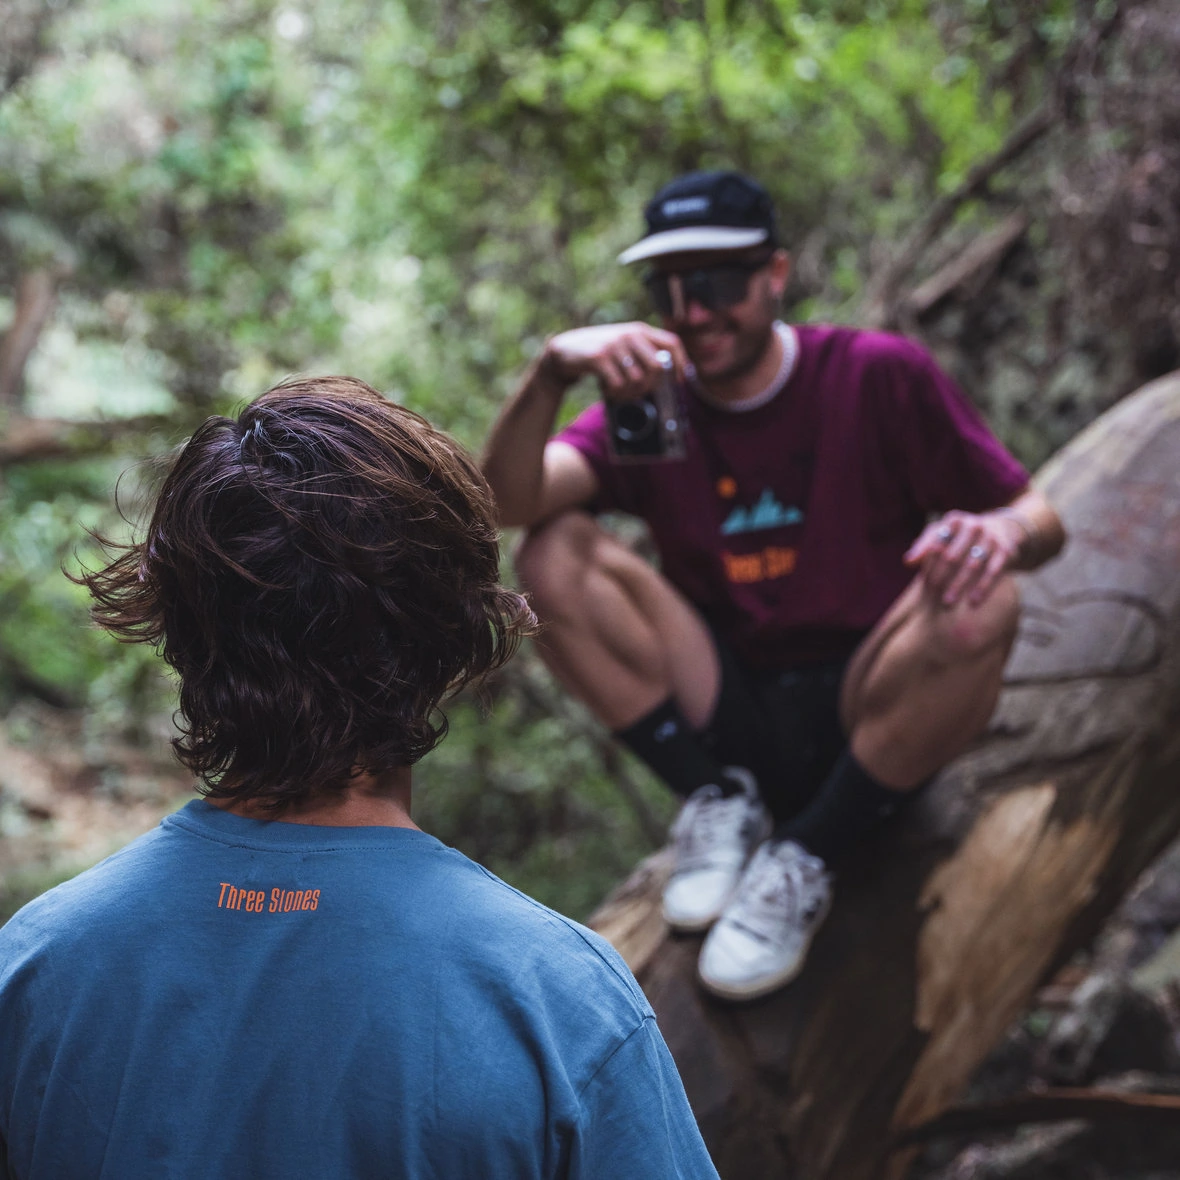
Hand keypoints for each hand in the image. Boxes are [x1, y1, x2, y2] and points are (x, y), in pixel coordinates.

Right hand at [540, 323, 688, 400]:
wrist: (564, 351)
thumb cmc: (600, 353)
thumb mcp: (623, 346)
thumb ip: (644, 353)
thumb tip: (669, 374)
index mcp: (640, 330)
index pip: (671, 343)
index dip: (681, 363)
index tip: (681, 380)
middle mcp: (630, 334)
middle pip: (657, 367)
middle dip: (650, 386)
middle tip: (637, 392)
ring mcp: (615, 345)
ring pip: (638, 380)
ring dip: (629, 392)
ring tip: (618, 390)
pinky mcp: (599, 357)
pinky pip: (618, 385)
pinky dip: (614, 393)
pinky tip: (606, 389)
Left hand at [904, 510, 1024, 606]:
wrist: (1001, 529)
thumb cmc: (961, 536)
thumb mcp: (942, 534)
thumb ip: (924, 547)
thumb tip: (908, 562)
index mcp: (954, 520)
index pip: (937, 544)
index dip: (930, 564)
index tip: (924, 582)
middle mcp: (974, 526)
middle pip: (953, 556)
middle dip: (942, 578)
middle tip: (932, 597)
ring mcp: (991, 537)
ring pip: (973, 566)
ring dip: (960, 585)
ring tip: (948, 603)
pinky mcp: (1006, 551)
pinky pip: (993, 572)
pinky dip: (983, 588)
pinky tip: (973, 602)